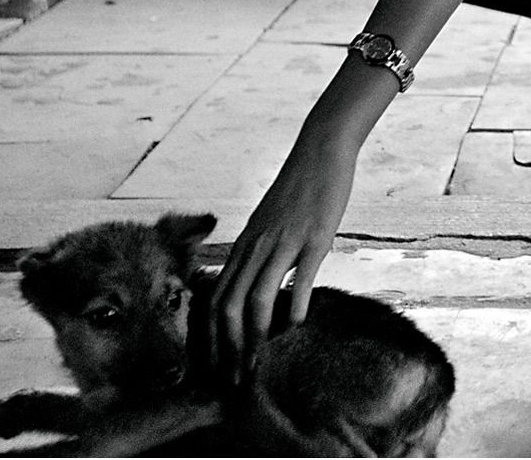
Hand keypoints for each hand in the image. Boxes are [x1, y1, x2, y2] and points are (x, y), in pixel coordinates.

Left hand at [209, 133, 358, 381]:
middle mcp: (256, 248)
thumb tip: (254, 286)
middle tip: (234, 380)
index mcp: (244, 246)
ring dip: (254, 340)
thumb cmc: (298, 187)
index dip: (210, 339)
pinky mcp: (314, 238)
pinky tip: (296, 326)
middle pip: (228, 308)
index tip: (216, 368)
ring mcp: (284, 243)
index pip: (215, 300)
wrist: (319, 150)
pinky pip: (299, 280)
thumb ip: (259, 252)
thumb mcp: (269, 222)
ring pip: (256, 300)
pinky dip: (294, 309)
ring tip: (258, 365)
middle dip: (226, 350)